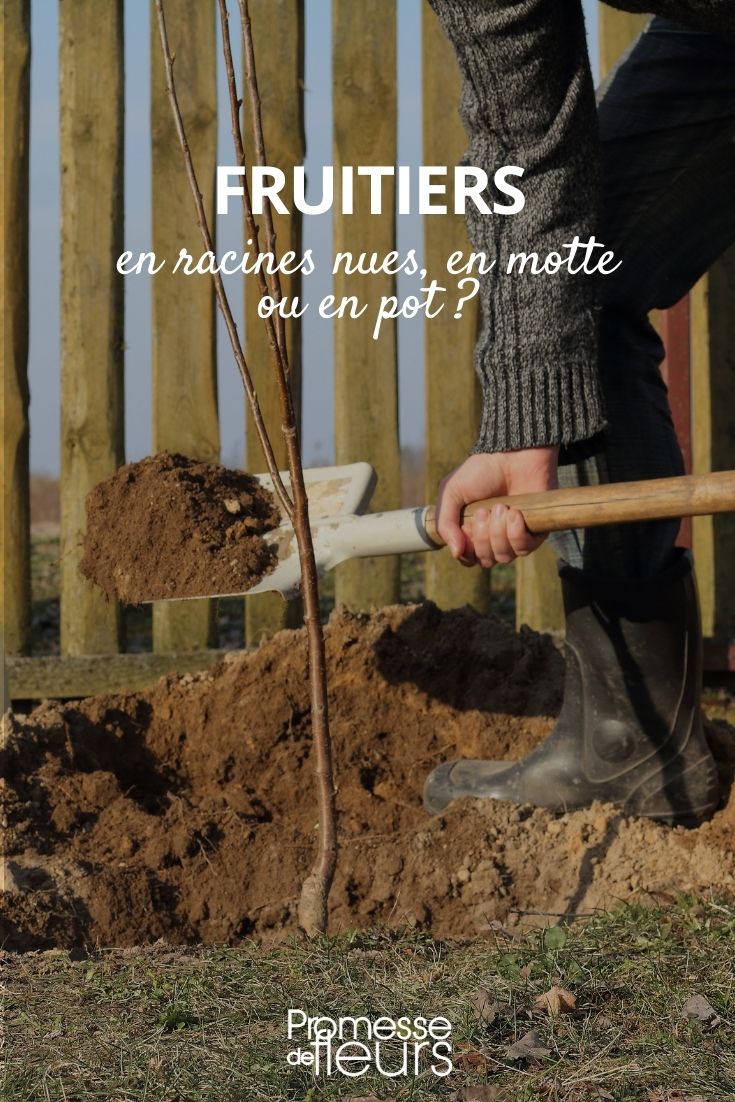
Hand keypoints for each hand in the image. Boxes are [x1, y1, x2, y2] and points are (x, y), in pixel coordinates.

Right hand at [435, 447, 558, 566]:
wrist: (513, 455)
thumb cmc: (481, 472)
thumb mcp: (451, 493)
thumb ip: (445, 524)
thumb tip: (456, 553)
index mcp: (473, 532)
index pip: (468, 558)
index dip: (467, 548)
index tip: (467, 524)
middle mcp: (495, 538)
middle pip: (486, 560)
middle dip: (482, 537)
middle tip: (484, 510)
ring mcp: (515, 536)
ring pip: (504, 557)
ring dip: (498, 533)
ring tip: (500, 507)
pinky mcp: (536, 532)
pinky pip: (524, 549)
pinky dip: (515, 533)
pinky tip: (514, 513)